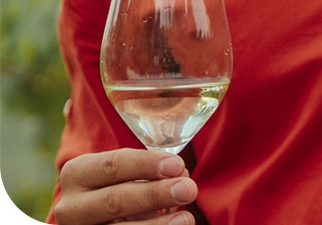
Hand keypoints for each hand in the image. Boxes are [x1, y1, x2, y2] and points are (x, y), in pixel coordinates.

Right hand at [51, 149, 196, 224]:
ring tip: (186, 218)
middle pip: (114, 200)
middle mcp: (71, 206)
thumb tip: (181, 174)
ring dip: (156, 224)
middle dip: (154, 194)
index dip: (146, 165)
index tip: (177, 165)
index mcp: (78, 173)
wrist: (98, 216)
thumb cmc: (119, 185)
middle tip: (188, 189)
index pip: (112, 165)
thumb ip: (148, 170)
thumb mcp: (125, 174)